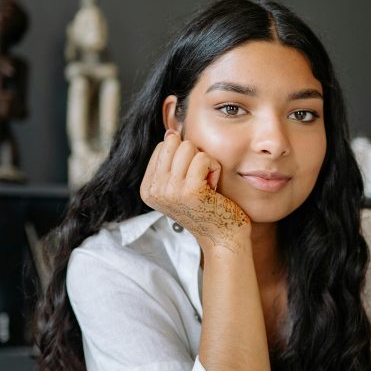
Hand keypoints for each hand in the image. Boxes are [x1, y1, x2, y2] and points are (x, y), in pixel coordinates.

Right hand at [140, 130, 250, 251]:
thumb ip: (171, 160)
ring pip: (189, 147)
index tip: (189, 184)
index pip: (162, 147)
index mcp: (147, 189)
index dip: (182, 159)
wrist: (223, 237)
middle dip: (193, 157)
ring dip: (205, 163)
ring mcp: (170, 191)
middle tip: (200, 182)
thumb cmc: (206, 208)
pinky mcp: (190, 190)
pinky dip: (215, 168)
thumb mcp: (180, 184)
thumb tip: (170, 132)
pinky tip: (214, 188)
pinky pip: (204, 158)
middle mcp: (154, 191)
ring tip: (207, 186)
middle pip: (174, 143)